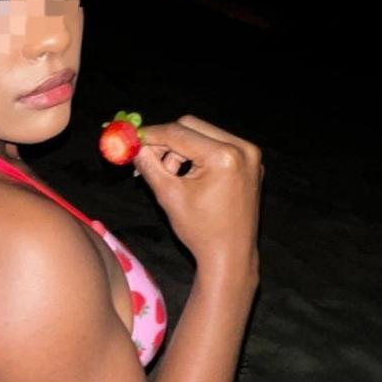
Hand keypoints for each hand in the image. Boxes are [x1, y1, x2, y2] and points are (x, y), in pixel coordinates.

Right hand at [131, 115, 262, 267]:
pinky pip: (217, 145)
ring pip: (203, 134)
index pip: (178, 133)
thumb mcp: (168, 195)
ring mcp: (249, 155)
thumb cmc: (199, 231)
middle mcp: (242, 148)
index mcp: (224, 156)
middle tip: (146, 158)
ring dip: (181, 149)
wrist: (230, 255)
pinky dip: (198, 154)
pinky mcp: (250, 162)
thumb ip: (148, 164)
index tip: (130, 139)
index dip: (150, 135)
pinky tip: (186, 175)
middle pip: (191, 126)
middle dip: (165, 141)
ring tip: (169, 175)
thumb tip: (131, 144)